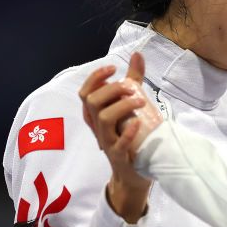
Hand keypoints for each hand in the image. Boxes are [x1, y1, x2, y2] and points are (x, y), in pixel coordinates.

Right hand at [79, 53, 161, 221]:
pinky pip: (118, 145)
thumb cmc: (131, 135)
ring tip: (140, 102)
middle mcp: (98, 127)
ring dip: (122, 106)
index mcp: (97, 115)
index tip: (113, 68)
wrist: (135, 172)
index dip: (96, 78)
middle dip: (111, 90)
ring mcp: (107, 142)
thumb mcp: (131, 106)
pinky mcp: (119, 157)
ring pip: (103, 119)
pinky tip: (137, 124)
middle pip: (92, 102)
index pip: (86, 92)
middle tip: (131, 87)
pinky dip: (127, 133)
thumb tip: (137, 54)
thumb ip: (133, 81)